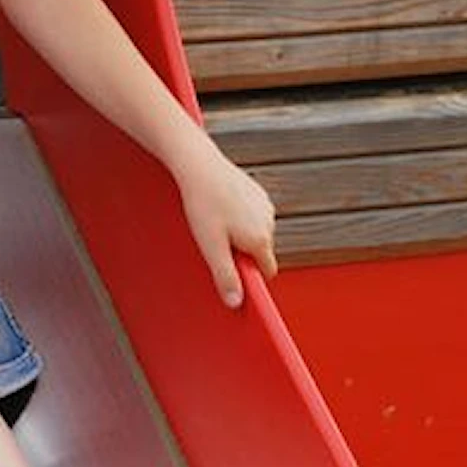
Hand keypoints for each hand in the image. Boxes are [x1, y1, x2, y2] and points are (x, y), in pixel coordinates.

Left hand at [175, 141, 277, 308]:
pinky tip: (219, 206)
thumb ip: (225, 276)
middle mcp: (268, 222)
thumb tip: (235, 302)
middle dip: (241, 252)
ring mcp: (264, 205)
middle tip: (215, 241)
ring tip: (214, 220)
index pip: (267, 271)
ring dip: (239, 233)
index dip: (249, 276)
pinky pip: (251, 214)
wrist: (198, 164)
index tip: (232, 274)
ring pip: (255, 232)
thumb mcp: (210, 246)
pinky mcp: (256, 191)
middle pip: (260, 252)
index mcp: (261, 239)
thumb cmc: (203, 203)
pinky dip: (238, 215)